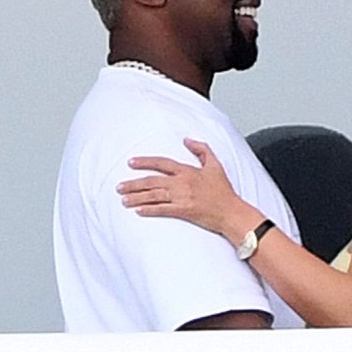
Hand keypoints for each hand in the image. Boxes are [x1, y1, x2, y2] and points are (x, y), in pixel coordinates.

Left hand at [117, 139, 250, 236]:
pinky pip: (162, 209)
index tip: (131, 162)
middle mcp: (182, 183)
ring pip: (153, 195)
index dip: (145, 162)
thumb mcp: (216, 165)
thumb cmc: (225, 192)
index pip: (161, 163)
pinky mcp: (184, 211)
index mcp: (187, 171)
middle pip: (152, 181)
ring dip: (136, 198)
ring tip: (124, 199)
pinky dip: (149, 210)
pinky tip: (138, 211)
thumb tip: (187, 139)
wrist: (232, 212)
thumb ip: (201, 149)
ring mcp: (182, 197)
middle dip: (133, 183)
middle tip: (119, 186)